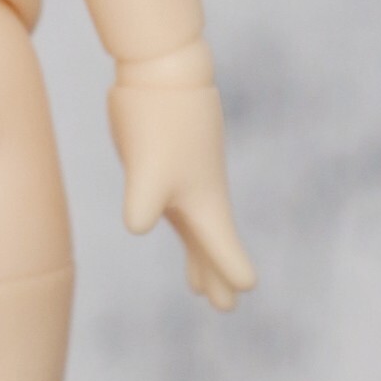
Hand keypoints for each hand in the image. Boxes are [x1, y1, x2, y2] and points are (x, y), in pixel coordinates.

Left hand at [107, 73, 256, 309]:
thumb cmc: (160, 123)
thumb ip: (144, 202)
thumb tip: (137, 228)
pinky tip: (173, 224)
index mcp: (205, 204)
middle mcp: (200, 197)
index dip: (230, 271)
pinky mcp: (167, 168)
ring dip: (201, 258)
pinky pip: (180, 210)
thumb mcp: (149, 169)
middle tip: (226, 308)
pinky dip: (184, 229)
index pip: (222, 249)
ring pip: (196, 229)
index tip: (243, 293)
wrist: (163, 73)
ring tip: (199, 287)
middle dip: (218, 277)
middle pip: (212, 246)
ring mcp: (184, 182)